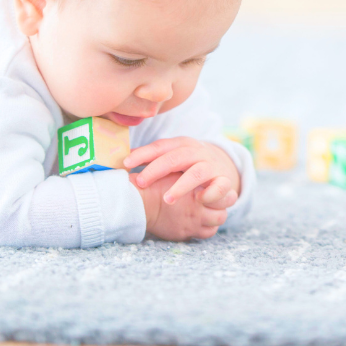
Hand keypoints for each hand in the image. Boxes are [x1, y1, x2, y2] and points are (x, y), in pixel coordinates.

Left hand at [124, 137, 240, 208]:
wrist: (224, 164)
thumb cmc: (189, 164)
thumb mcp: (172, 156)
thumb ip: (151, 159)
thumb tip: (121, 163)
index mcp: (181, 144)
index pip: (160, 146)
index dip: (143, 154)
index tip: (126, 163)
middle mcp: (197, 152)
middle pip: (176, 157)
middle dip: (157, 169)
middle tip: (142, 182)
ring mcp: (211, 166)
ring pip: (197, 173)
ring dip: (181, 186)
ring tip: (167, 199)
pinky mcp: (225, 180)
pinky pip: (221, 186)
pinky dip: (211, 193)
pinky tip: (199, 200)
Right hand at [134, 172, 227, 240]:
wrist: (138, 203)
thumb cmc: (154, 183)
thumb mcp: (174, 171)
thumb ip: (191, 174)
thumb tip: (202, 171)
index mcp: (199, 188)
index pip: (224, 190)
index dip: (224, 190)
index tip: (217, 188)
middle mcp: (200, 207)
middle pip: (224, 209)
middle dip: (222, 205)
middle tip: (215, 202)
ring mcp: (194, 222)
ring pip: (217, 222)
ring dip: (214, 217)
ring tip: (206, 211)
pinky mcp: (185, 234)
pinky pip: (204, 234)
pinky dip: (203, 228)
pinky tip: (197, 221)